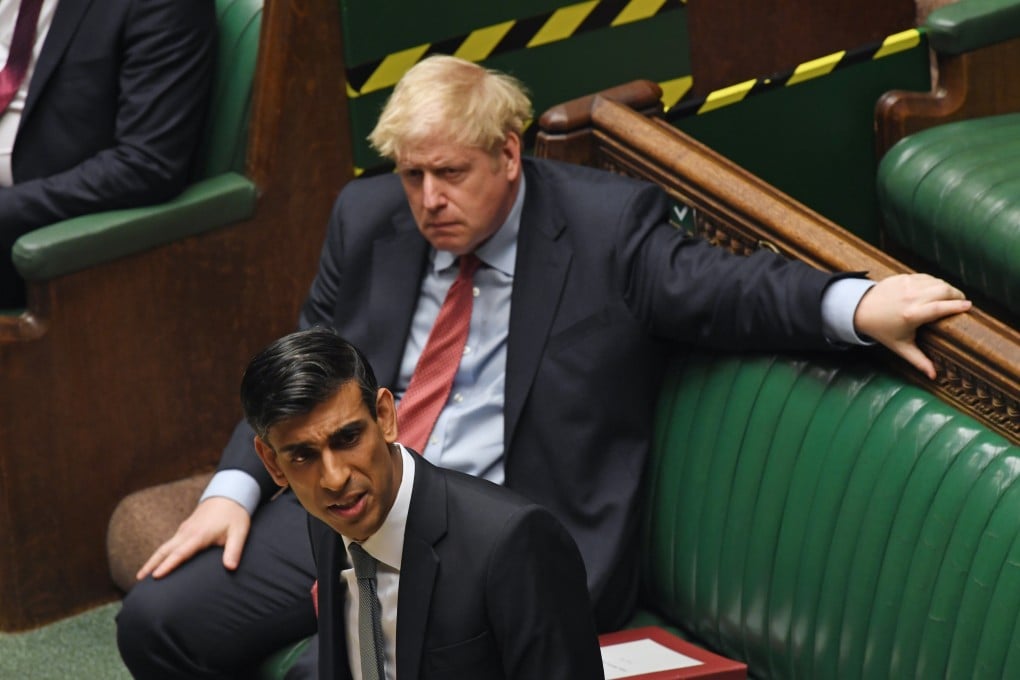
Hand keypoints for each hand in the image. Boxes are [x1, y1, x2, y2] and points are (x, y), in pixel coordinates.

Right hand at [135, 496, 250, 580]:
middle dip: (151, 565)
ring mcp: (184, 529)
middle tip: (138, 580)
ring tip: (142, 575)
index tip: (155, 576)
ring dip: (153, 559)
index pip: (180, 553)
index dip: (168, 565)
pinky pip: (170, 543)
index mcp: (199, 535)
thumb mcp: (239, 532)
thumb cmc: (235, 514)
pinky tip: (159, 562)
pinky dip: (161, 553)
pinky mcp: (186, 528)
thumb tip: (231, 568)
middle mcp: (187, 532)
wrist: (230, 492)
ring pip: (165, 546)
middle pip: (165, 550)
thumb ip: (234, 550)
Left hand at [854, 273, 970, 379]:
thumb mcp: (900, 347)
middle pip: (943, 290)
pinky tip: (935, 290)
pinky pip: (926, 277)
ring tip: (950, 296)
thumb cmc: (882, 330)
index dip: (957, 306)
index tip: (969, 306)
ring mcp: (906, 285)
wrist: (859, 309)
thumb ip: (919, 360)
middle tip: (961, 301)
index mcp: (912, 315)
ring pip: (936, 281)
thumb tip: (934, 376)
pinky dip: (934, 282)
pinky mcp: (903, 277)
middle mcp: (911, 297)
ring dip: (946, 288)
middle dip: (956, 294)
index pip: (940, 307)